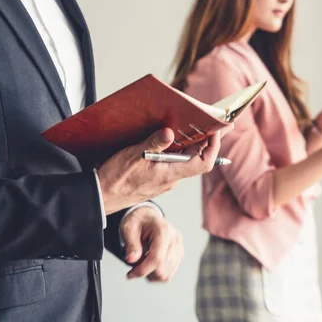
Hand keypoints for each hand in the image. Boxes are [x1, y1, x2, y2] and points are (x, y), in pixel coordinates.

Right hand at [98, 128, 222, 213]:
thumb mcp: (132, 156)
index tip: (217, 130)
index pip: (204, 163)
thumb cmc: (115, 179)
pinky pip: (175, 162)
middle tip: (220, 123)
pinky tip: (177, 137)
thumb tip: (170, 132)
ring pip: (187, 160)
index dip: (214, 147)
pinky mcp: (158, 178)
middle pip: (199, 159)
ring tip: (202, 126)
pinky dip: (181, 149)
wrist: (101, 198)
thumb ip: (152, 144)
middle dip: (210, 140)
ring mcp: (166, 179)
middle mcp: (172, 178)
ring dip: (195, 143)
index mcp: (170, 174)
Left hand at [121, 206, 183, 281]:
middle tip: (134, 268)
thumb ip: (131, 244)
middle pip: (162, 269)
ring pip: (167, 274)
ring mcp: (179, 247)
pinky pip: (170, 273)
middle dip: (146, 272)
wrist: (146, 217)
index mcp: (163, 230)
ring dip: (151, 275)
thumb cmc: (138, 221)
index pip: (157, 258)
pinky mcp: (179, 254)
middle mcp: (175, 239)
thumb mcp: (129, 229)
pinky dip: (157, 274)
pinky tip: (149, 266)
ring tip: (142, 265)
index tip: (131, 274)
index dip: (143, 270)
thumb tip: (131, 260)